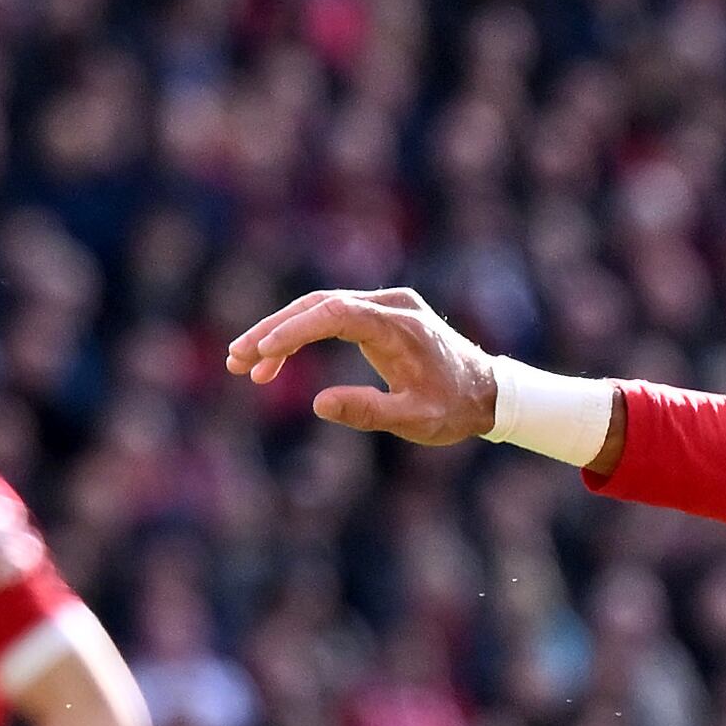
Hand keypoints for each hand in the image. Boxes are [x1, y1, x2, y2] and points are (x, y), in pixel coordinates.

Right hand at [219, 285, 496, 443]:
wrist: (488, 392)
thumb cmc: (455, 408)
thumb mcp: (416, 420)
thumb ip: (370, 412)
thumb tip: (318, 403)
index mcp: (401, 325)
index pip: (336, 314)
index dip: (295, 330)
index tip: (263, 351)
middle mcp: (392, 304)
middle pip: (319, 306)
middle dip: (274, 332)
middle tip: (236, 360)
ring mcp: (385, 305)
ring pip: (319, 309)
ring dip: (280, 334)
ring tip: (243, 364)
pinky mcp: (379, 314)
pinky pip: (331, 317)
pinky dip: (301, 336)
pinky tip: (273, 362)